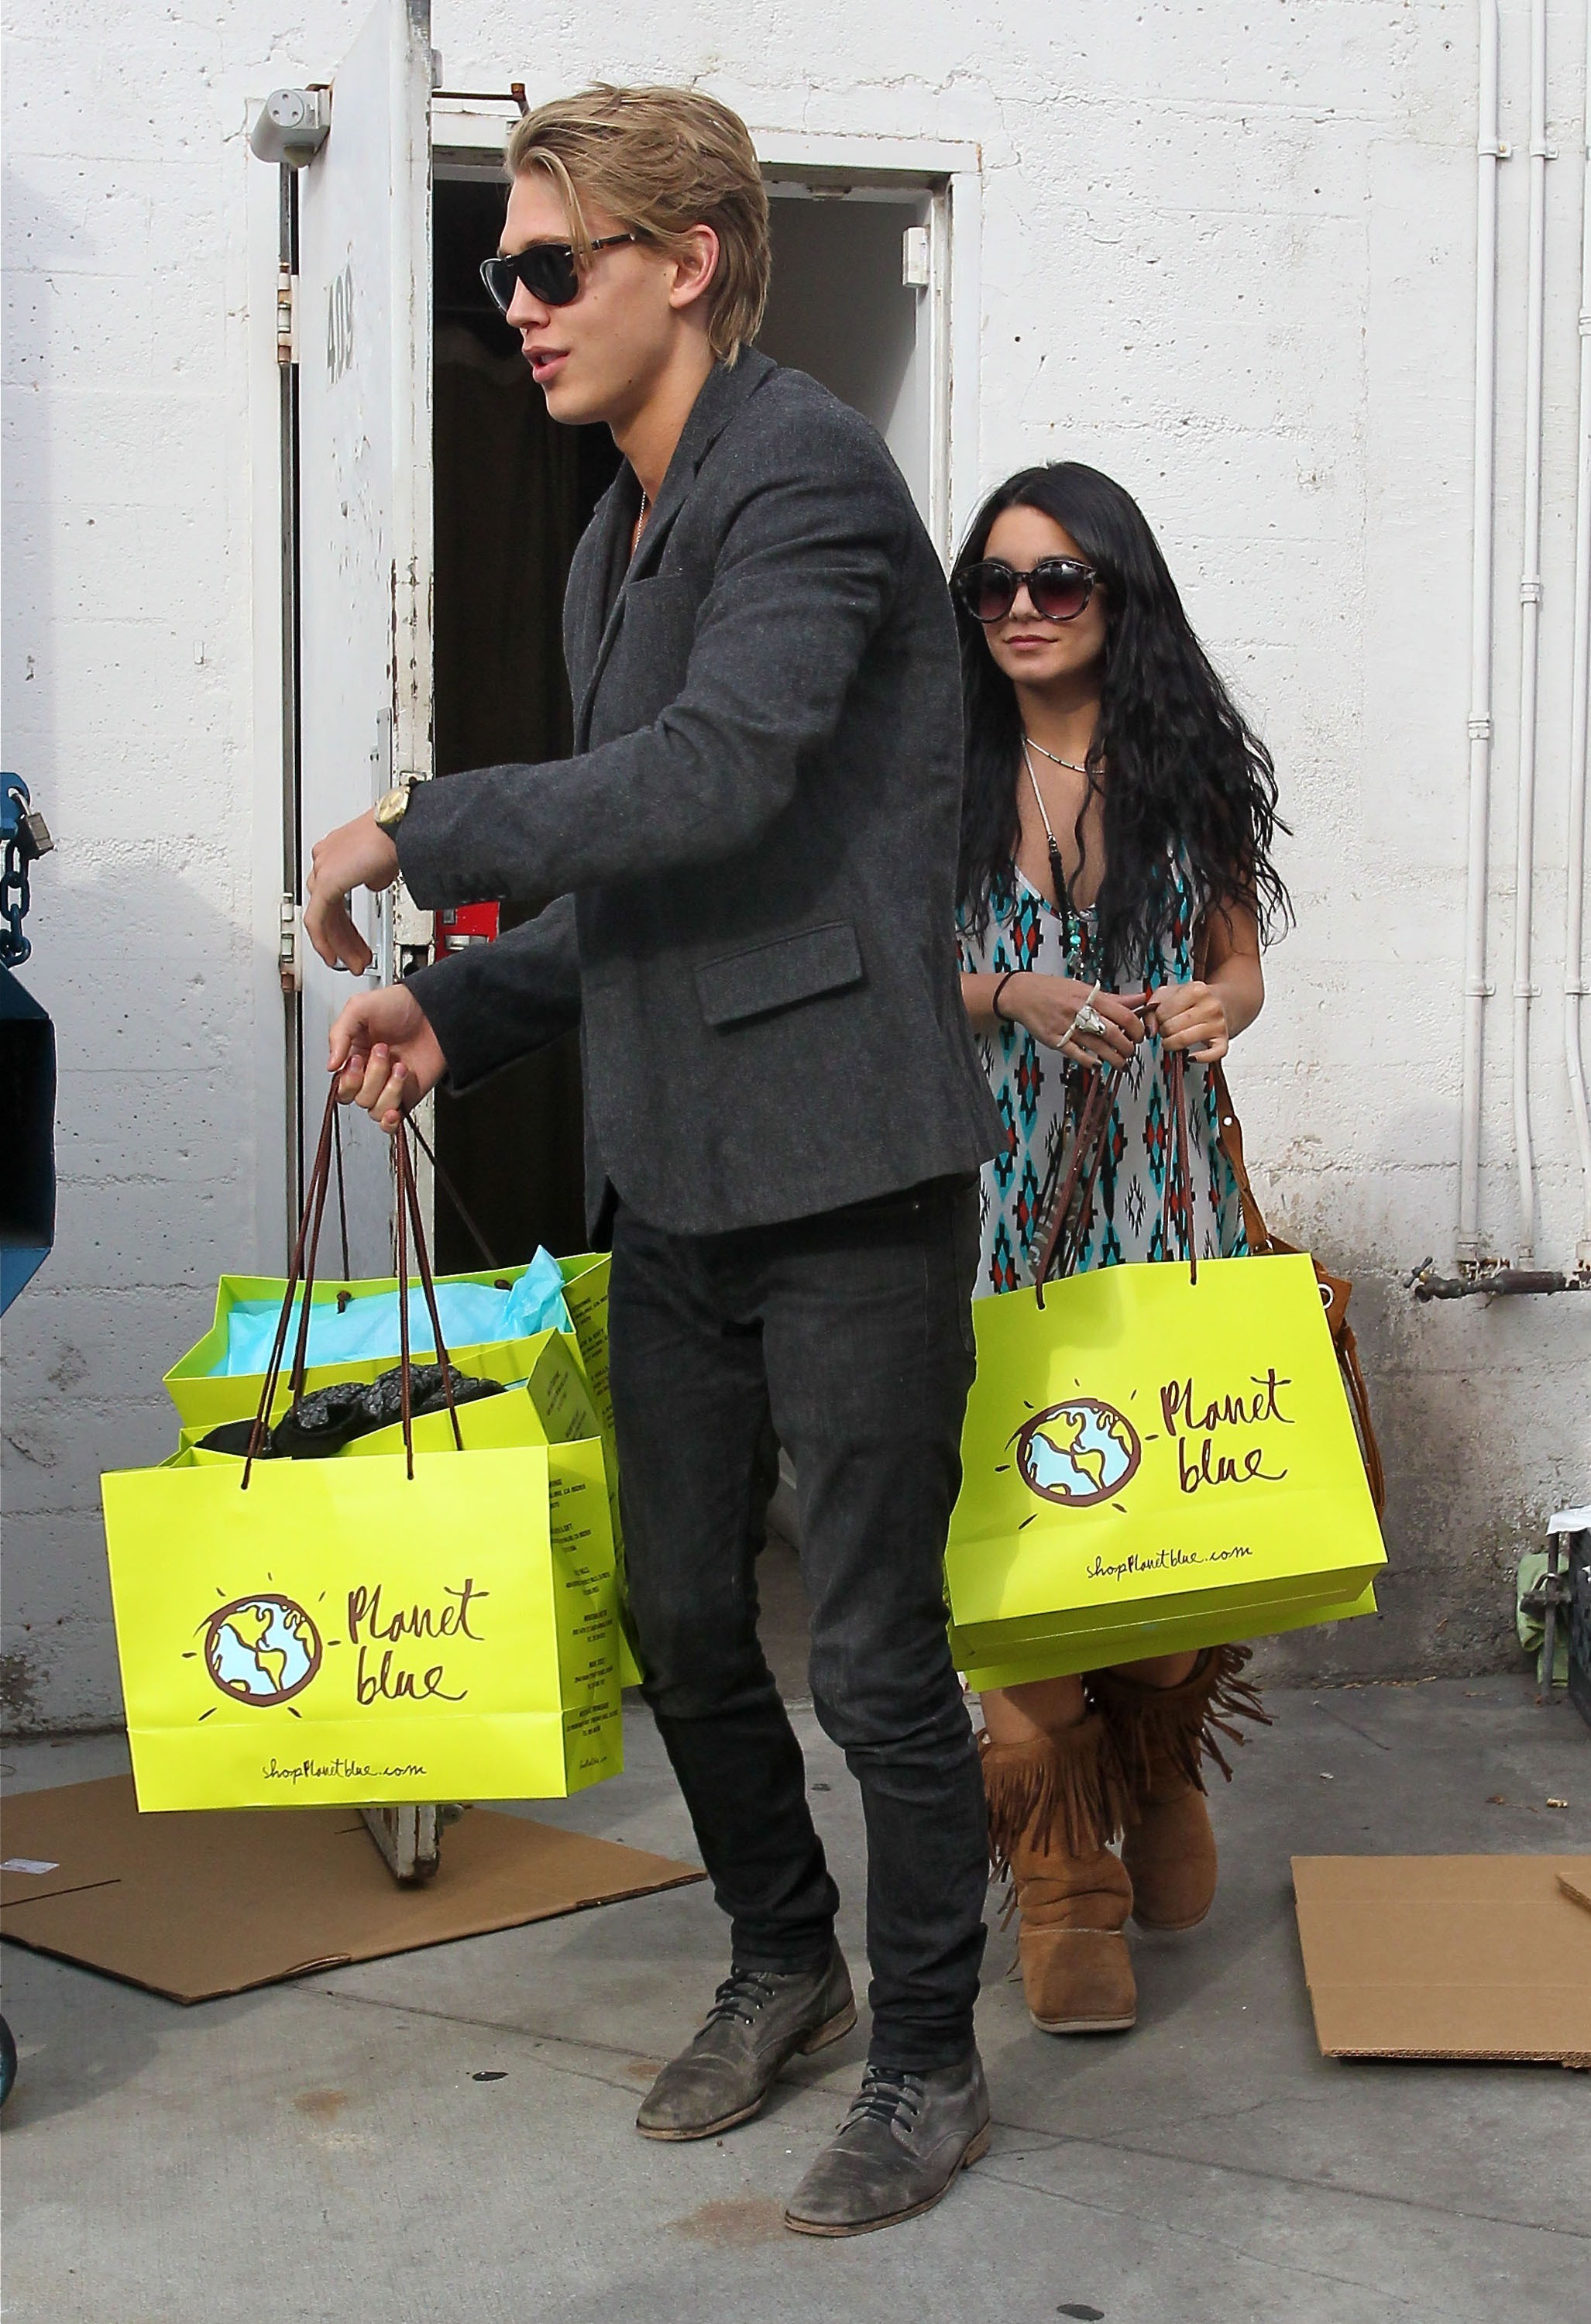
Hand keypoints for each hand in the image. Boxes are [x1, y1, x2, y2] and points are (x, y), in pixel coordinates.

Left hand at [304, 810, 400, 972]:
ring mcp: (324, 868)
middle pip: (327, 909)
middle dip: (343, 939)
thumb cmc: (398, 834)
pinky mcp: (326, 882)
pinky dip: (325, 941)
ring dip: (339, 944)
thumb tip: (373, 883)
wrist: (400, 827)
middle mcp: (326, 858)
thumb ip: (373, 874)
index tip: (355, 940)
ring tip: (354, 962)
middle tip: (355, 958)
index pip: (334, 895)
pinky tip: (334, 956)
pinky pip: (317, 920)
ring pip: (322, 917)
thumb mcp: (384, 861)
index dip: (344, 922)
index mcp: (337, 851)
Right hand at [328, 985, 446, 1132]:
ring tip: (400, 1066)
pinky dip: (390, 1121)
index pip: (340, 1085)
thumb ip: (339, 1035)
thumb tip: (330, 1065)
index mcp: (354, 1056)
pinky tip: (394, 1109)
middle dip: (372, 1075)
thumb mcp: (359, 1008)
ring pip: (373, 1109)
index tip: (357, 1059)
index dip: (348, 1077)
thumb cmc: (400, 1005)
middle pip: (357, 1098)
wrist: (435, 1009)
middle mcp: (370, 1074)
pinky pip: (391, 1123)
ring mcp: (389, 1087)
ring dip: (388, 1089)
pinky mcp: (408, 1096)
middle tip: (384, 1051)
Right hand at [1006, 975, 1143, 1066]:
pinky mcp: (1054, 1039)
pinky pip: (1075, 1054)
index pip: (1123, 1014)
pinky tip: (1098, 1065)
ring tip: (1121, 1064)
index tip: (1139, 1035)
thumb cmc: (1054, 990)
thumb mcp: (1084, 988)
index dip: (1136, 1028)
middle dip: (1127, 1047)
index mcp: (1090, 996)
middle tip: (1131, 1052)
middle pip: (1112, 1033)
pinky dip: (1090, 1062)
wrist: (1022, 994)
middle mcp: (1079, 1010)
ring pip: (1097, 1046)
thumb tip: (1140, 999)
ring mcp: (1066, 1026)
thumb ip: (1113, 998)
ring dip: (1114, 1058)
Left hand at [1148, 979, 1229, 1060]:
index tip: (1163, 1017)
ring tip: (1174, 1038)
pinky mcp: (1223, 1041)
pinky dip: (1198, 1058)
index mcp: (1196, 990)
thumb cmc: (1193, 1000)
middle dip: (1164, 1031)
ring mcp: (1218, 1024)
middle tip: (1168, 1028)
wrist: (1221, 1003)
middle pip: (1171, 1028)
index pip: (1163, 1013)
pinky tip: (1190, 1056)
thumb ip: (1152, 1007)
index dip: (1158, 1018)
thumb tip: (1150, 1030)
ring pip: (1183, 1041)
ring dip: (1172, 1044)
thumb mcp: (1168, 993)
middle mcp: (1210, 1006)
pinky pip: (1211, 1055)